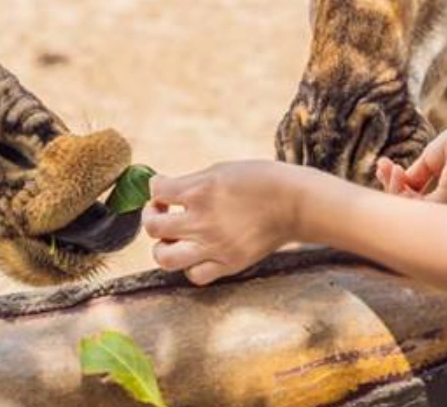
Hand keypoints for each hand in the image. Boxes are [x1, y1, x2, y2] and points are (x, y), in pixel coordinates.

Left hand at [143, 160, 295, 285]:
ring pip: (165, 259)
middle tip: (162, 212)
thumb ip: (191, 183)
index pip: (157, 192)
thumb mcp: (220, 170)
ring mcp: (214, 246)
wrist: (294, 203)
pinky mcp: (229, 264)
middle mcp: (202, 221)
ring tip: (171, 239)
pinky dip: (189, 267)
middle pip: (154, 228)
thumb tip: (165, 190)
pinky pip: (195, 276)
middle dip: (151, 218)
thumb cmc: (260, 180)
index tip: (162, 187)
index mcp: (200, 191)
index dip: (155, 187)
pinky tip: (195, 253)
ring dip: (162, 248)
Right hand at [375, 115, 446, 204]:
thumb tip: (400, 180)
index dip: (398, 182)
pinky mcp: (442, 208)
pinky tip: (394, 170)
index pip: (420, 197)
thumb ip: (419, 173)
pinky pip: (408, 206)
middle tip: (381, 164)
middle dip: (390, 185)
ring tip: (386, 165)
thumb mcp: (436, 156)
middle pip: (411, 205)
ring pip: (407, 208)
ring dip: (390, 185)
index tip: (384, 163)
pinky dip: (394, 188)